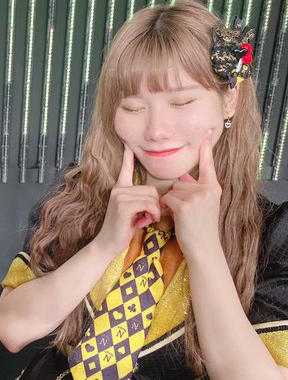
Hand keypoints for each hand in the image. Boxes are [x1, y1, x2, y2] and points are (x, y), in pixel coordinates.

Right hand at [94, 145, 160, 255]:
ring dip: (154, 211)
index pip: (125, 168)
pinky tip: (144, 222)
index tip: (128, 144)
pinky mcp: (123, 205)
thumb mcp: (133, 211)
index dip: (127, 156)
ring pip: (151, 197)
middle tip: (147, 216)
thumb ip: (141, 201)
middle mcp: (118, 189)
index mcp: (120, 188)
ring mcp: (119, 196)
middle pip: (151, 189)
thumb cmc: (123, 229)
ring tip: (145, 220)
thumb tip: (158, 198)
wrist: (108, 243)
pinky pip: (148, 204)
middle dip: (154, 205)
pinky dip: (151, 214)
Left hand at [160, 130, 221, 253]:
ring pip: (171, 190)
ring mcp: (197, 197)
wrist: (204, 248)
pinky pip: (166, 199)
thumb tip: (184, 176)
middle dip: (177, 195)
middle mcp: (207, 189)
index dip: (206, 149)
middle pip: (180, 182)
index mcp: (213, 188)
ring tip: (183, 217)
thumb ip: (195, 189)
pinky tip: (177, 218)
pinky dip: (166, 208)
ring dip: (171, 203)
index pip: (208, 165)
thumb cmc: (200, 228)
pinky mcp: (185, 205)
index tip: (207, 132)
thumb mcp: (204, 205)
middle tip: (187, 213)